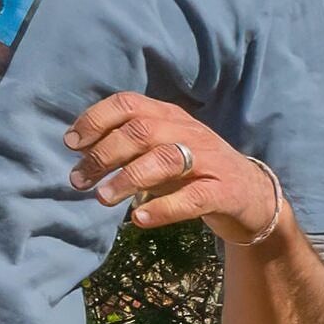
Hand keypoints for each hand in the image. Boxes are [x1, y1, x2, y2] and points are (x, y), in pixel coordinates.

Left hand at [64, 92, 285, 244]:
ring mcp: (208, 160)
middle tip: (77, 180)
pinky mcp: (224, 191)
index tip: (71, 143)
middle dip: (103, 154)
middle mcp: (188, 131)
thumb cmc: (196, 171)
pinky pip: (193, 197)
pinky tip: (139, 220)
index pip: (129, 103)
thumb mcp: (162, 149)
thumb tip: (80, 152)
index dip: (96, 119)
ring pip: (164, 160)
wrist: (252, 196)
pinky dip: (164, 208)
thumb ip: (130, 145)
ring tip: (101, 198)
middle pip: (140, 131)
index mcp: (170, 116)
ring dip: (127, 178)